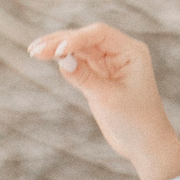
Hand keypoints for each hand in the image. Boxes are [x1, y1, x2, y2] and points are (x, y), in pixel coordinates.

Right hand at [28, 23, 179, 179]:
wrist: (146, 145)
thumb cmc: (136, 122)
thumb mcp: (109, 100)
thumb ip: (86, 79)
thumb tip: (62, 61)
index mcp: (130, 52)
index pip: (99, 34)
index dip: (76, 38)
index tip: (58, 50)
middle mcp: (120, 53)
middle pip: (85, 38)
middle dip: (60, 42)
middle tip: (35, 50)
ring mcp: (109, 64)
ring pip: (79, 49)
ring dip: (57, 49)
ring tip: (34, 52)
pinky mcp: (99, 77)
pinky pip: (79, 63)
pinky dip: (63, 61)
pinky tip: (46, 57)